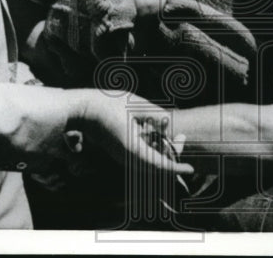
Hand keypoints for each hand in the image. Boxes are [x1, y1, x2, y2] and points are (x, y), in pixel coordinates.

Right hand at [79, 92, 193, 176]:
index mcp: (132, 149)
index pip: (160, 166)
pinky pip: (142, 158)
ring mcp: (122, 158)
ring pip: (150, 164)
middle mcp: (127, 159)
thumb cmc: (108, 104)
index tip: (190, 169)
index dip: (176, 168)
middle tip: (181, 137)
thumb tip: (170, 127)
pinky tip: (152, 132)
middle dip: (172, 154)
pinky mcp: (120, 154)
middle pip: (157, 167)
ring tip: (166, 131)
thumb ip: (157, 116)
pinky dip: (152, 149)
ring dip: (162, 151)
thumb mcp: (136, 105)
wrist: (82, 109)